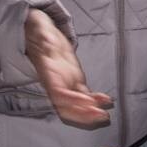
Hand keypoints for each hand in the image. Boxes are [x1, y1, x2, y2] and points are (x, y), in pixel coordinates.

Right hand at [24, 8, 111, 128]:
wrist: (41, 34)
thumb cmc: (40, 32)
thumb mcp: (40, 30)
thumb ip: (43, 35)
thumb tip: (45, 37)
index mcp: (48, 74)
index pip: (58, 93)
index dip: (71, 100)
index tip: (86, 101)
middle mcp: (56, 83)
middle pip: (67, 106)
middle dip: (82, 114)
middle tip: (99, 116)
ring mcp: (66, 83)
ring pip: (77, 104)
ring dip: (90, 111)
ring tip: (104, 115)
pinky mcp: (75, 80)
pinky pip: (84, 94)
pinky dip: (95, 100)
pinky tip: (107, 101)